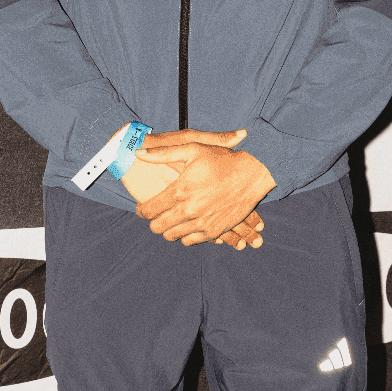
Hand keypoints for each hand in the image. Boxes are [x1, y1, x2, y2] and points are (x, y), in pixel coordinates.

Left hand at [135, 129, 275, 245]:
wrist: (253, 174)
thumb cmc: (222, 159)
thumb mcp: (192, 149)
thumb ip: (163, 152)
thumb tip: (138, 152)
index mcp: (180, 190)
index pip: (148, 209)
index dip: (141, 210)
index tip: (141, 208)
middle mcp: (189, 210)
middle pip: (157, 227)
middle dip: (153, 221)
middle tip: (156, 214)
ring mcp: (202, 223)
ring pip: (171, 236)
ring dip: (168, 229)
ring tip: (171, 219)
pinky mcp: (214, 231)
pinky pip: (190, 242)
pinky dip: (185, 236)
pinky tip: (187, 225)